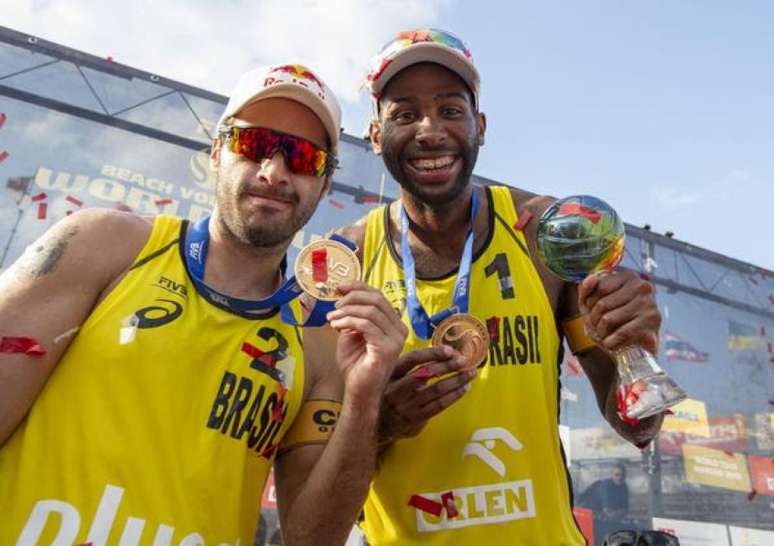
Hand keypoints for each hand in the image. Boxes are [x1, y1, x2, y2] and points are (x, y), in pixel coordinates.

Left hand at [326, 281, 407, 402]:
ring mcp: (395, 339)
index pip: (379, 296)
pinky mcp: (386, 349)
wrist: (358, 390)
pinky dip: (348, 321)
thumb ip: (352, 315)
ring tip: (331, 318)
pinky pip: (366, 325)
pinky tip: (336, 326)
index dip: (359, 287)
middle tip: (335, 305)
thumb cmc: (355, 364)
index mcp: (393, 324)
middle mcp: (399, 329)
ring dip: (346, 311)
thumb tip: (343, 294)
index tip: (340, 287)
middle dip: (352, 297)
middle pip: (377, 299)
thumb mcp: (352, 333)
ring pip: (371, 311)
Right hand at [378, 346, 475, 443]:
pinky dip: (453, 396)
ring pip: (436, 390)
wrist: (377, 424)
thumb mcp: (391, 376)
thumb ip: (409, 367)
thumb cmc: (389, 394)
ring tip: (470, 374)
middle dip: (448, 366)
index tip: (450, 350)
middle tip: (464, 361)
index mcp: (390, 373)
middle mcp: (396, 388)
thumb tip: (441, 353)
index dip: (432, 353)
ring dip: (456, 381)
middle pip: (426, 373)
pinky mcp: (414, 419)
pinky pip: (438, 406)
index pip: (413, 359)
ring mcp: (405, 405)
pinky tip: (463, 388)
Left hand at [578, 271, 660, 354]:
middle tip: (597, 326)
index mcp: (629, 277)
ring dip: (600, 331)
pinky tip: (610, 343)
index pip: (599, 287)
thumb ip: (587, 290)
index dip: (589, 303)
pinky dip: (610, 341)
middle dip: (593, 319)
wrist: (635, 349)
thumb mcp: (593, 304)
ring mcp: (648, 304)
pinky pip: (621, 332)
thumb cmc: (612, 322)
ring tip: (604, 335)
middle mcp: (641, 287)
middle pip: (602, 304)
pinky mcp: (652, 323)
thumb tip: (588, 280)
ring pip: (608, 319)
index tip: (592, 311)